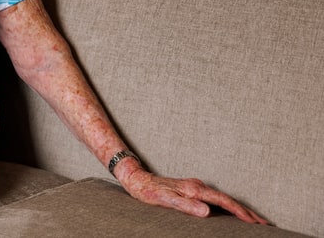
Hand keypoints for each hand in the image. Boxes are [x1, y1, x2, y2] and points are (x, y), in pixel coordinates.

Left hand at [118, 165, 268, 224]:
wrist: (137, 178)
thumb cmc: (149, 191)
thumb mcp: (166, 200)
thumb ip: (186, 206)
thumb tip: (207, 211)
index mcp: (194, 189)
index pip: (224, 202)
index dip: (241, 212)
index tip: (256, 222)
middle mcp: (198, 186)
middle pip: (228, 199)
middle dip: (247, 211)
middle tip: (264, 224)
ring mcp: (195, 186)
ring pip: (223, 198)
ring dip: (239, 208)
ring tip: (253, 219)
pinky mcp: (191, 188)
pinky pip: (215, 198)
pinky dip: (227, 205)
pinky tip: (230, 211)